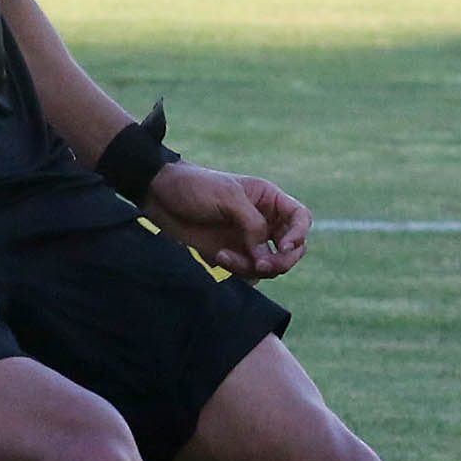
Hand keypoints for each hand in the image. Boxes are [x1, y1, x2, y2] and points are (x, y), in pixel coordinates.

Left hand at [144, 162, 310, 280]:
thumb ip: (253, 225)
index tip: (284, 246)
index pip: (300, 218)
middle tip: (260, 264)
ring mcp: (248, 240)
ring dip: (253, 267)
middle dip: (281, 260)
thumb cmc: (195, 187)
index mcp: (268, 199)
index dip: (299, 234)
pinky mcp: (231, 255)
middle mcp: (263, 221)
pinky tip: (219, 258)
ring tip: (225, 257)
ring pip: (270, 265)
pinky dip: (239, 272)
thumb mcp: (228, 197)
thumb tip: (266, 256)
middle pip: (293, 249)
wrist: (159, 196)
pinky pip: (248, 273)